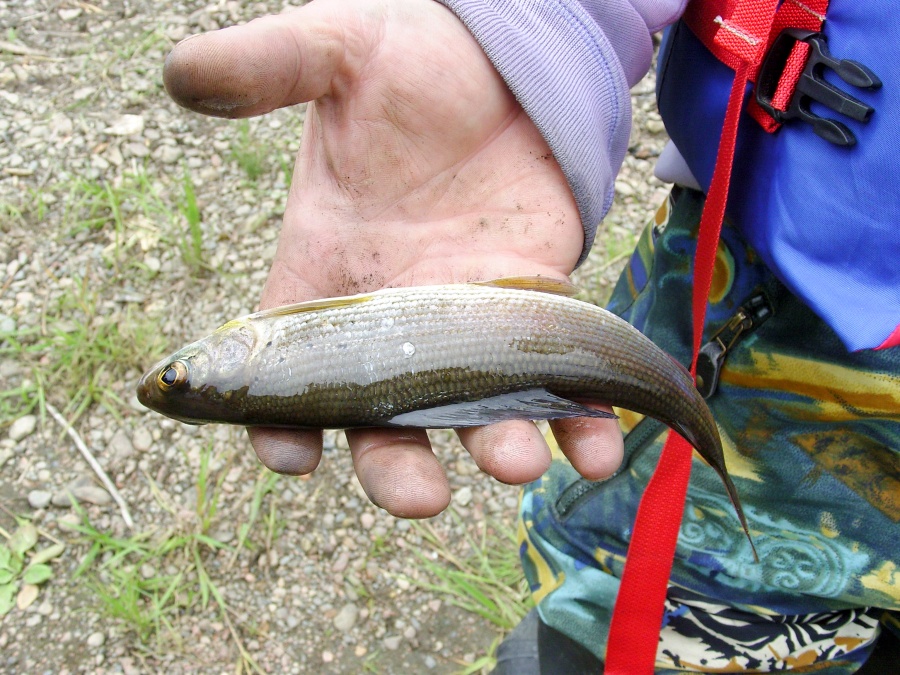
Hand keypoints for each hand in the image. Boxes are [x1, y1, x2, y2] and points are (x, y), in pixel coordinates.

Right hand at [163, 0, 623, 516]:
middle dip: (397, 465)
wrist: (498, 61)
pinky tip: (595, 452)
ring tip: (515, 462)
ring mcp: (464, 324)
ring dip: (494, 446)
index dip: (280, 422)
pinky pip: (554, 382)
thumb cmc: (405, 62)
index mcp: (324, 276)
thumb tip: (181, 73)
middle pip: (382, 419)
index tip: (289, 455)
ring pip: (471, 412)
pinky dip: (576, 423)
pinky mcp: (532, 310)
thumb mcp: (336, 51)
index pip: (287, 369)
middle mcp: (391, 319)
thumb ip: (269, 67)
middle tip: (418, 495)